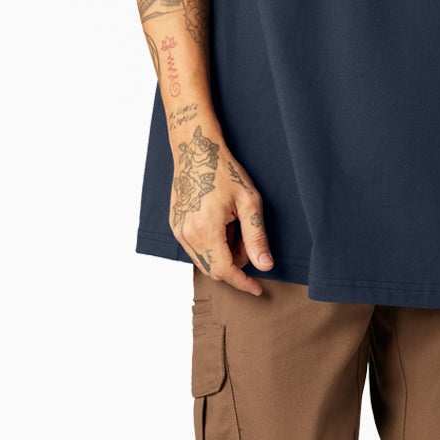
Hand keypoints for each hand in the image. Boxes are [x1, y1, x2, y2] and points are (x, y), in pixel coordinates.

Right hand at [169, 123, 273, 293]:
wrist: (195, 151)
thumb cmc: (223, 172)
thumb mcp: (249, 202)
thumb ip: (256, 237)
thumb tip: (265, 265)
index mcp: (206, 230)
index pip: (225, 271)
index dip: (243, 283)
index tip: (257, 288)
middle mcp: (187, 234)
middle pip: (214, 269)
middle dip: (236, 263)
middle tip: (246, 237)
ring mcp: (178, 231)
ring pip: (204, 261)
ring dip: (223, 254)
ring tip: (232, 225)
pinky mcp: (175, 226)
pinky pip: (195, 249)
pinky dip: (211, 245)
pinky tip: (220, 222)